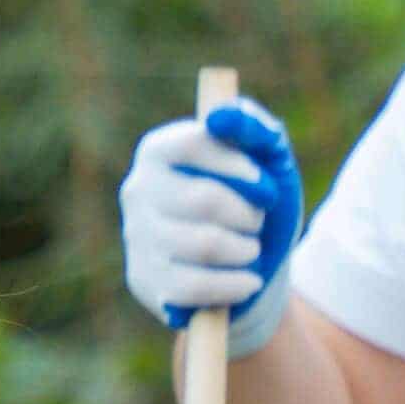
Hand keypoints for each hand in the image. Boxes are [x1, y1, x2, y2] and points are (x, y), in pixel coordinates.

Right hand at [118, 105, 298, 353]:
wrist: (244, 264)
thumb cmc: (253, 201)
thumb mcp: (267, 159)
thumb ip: (254, 126)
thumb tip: (221, 117)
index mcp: (159, 150)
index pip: (195, 144)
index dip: (240, 168)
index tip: (268, 188)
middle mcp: (137, 189)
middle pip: (205, 199)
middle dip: (249, 215)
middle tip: (257, 222)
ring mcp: (136, 236)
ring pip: (205, 245)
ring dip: (246, 250)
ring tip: (251, 250)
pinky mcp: (143, 280)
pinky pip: (195, 286)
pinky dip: (235, 285)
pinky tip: (249, 281)